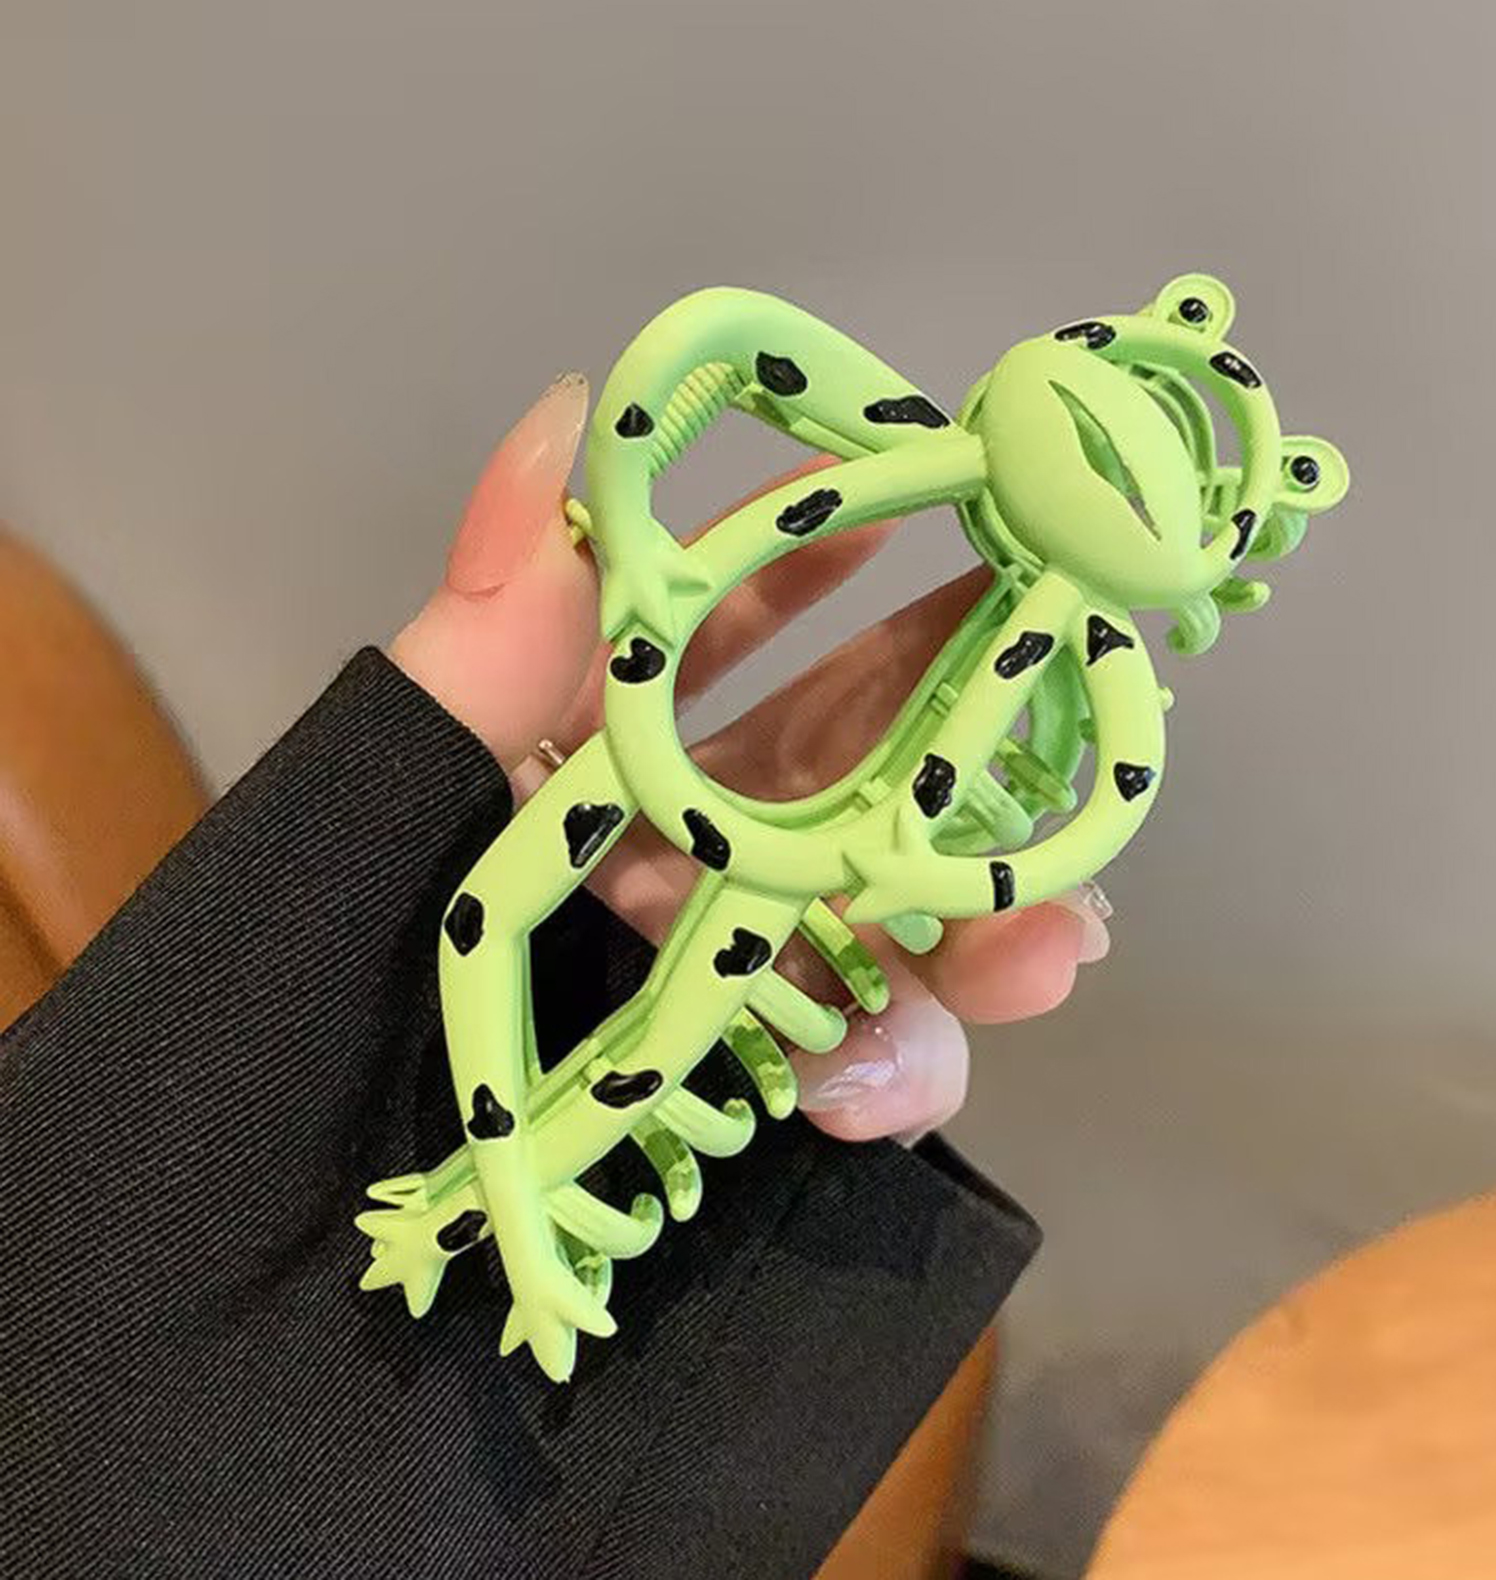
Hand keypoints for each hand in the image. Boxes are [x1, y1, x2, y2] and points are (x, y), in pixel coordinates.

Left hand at [391, 374, 1110, 1141]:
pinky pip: (843, 1060)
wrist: (303, 1199)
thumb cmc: (328, 962)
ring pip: (883, 918)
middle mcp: (672, 841)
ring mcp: (712, 960)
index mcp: (599, 747)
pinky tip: (869, 1090)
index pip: (735, 631)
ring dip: (977, 934)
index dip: (838, 566)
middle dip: (968, 754)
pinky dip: (888, 1073)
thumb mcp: (406, 781)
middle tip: (1083, 711)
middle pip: (851, 773)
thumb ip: (494, 623)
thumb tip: (570, 405)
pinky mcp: (734, 1076)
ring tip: (1048, 955)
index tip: (949, 515)